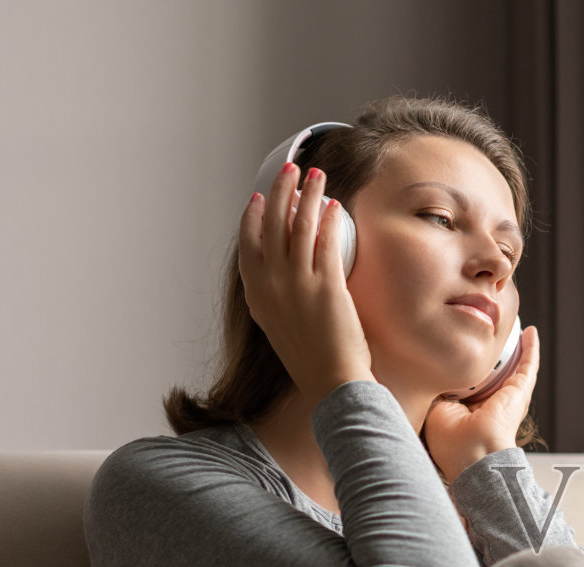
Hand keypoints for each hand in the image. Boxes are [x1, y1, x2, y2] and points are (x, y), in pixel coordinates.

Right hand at [237, 163, 373, 405]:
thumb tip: (275, 272)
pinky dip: (330, 220)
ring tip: (318, 175)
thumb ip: (271, 295)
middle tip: (292, 170)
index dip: (254, 216)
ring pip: (300, 225)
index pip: (248, 242)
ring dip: (309, 194)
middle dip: (282, 190)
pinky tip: (335, 206)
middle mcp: (272, 284)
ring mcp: (298, 283)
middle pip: (273, 223)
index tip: (260, 197)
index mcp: (256, 293)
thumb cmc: (308, 357)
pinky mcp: (327, 285)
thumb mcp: (275, 323)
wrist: (329, 380)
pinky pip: (327, 242)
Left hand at [423, 325, 541, 481]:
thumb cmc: (452, 443)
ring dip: (517, 351)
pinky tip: (530, 332)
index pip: (470, 387)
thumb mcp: (434, 411)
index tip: (462, 355)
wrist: (474, 454)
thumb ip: (436, 392)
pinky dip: (530, 348)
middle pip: (495, 377)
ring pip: (514, 369)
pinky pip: (527, 365)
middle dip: (495, 361)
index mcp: (471, 413)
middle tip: (494, 339)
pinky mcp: (520, 392)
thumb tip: (433, 373)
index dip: (467, 371)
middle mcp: (492, 406)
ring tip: (517, 330)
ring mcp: (508, 399)